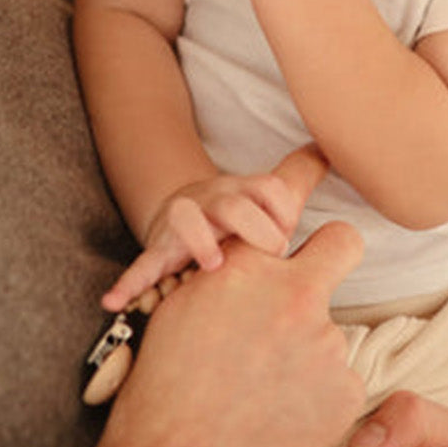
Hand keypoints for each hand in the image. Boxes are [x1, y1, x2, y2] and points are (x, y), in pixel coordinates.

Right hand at [80, 147, 366, 446]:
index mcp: (248, 265)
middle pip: (343, 243)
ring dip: (310, 348)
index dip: (303, 181)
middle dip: (331, 254)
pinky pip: (340, 378)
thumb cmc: (167, 386)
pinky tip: (284, 415)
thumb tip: (249, 244)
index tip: (314, 181)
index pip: (291, 192)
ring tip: (271, 385)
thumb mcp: (184, 306)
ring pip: (333, 326)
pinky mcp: (345, 391)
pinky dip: (317, 394)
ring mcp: (325, 344)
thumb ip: (226, 265)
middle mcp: (295, 294)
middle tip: (305, 294)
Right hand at [102, 168, 301, 311]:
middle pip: (234, 203)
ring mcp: (184, 222)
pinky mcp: (159, 248)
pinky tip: (115, 301)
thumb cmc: (238, 215)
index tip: (291, 234)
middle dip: (254, 229)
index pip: (270, 189)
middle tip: (270, 257)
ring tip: (213, 265)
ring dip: (200, 241)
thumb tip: (331, 145)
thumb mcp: (269, 196)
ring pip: (187, 219)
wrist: (182, 213)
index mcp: (245, 190)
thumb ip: (301, 174)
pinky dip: (130, 281)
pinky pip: (144, 263)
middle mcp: (214, 199)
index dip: (282, 210)